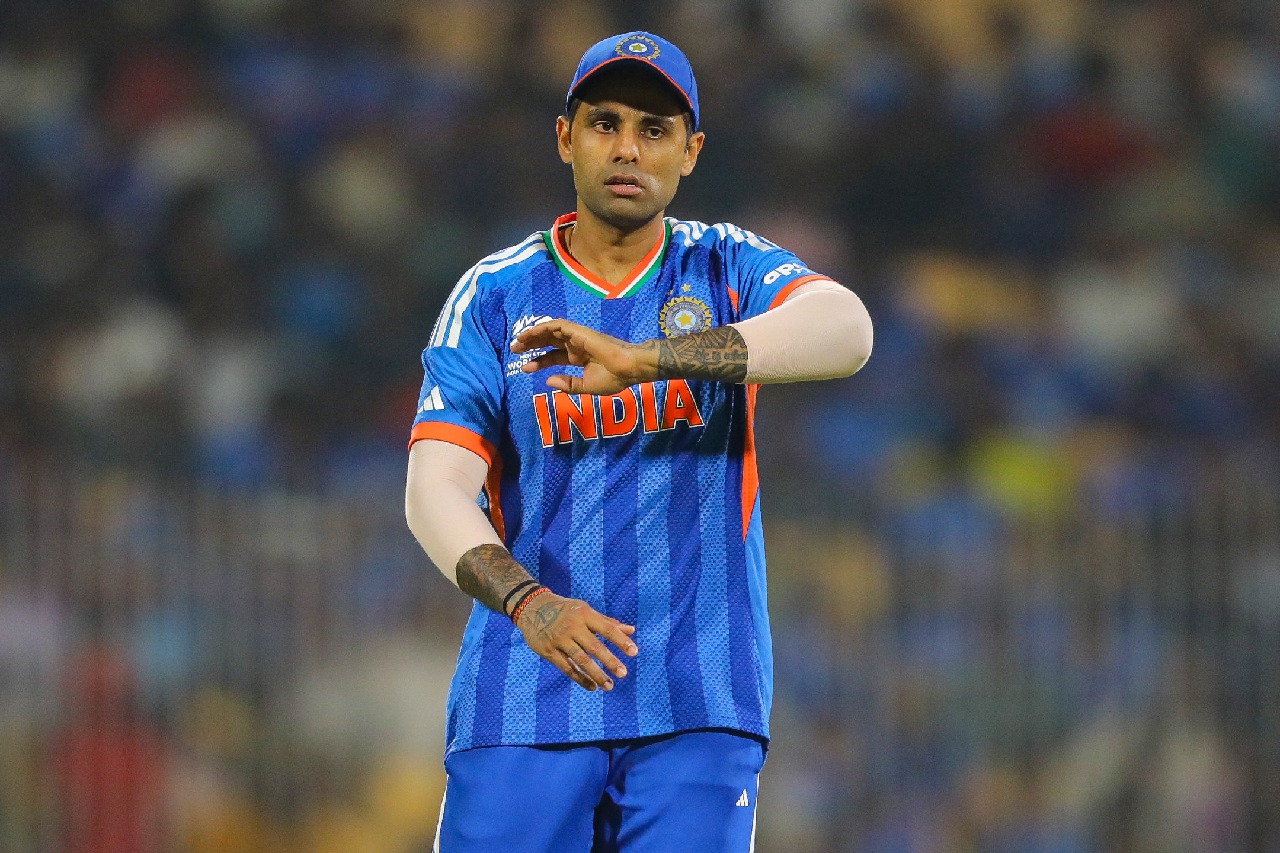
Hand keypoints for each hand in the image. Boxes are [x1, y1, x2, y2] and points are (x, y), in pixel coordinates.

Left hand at [513, 319, 657, 394]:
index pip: (553, 357)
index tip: (525, 368)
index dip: (538, 362)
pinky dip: (542, 327)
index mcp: (578, 357)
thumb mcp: (586, 387)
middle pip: (548, 341)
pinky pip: (557, 325)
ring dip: (533, 334)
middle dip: (531, 345)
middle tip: (514, 349)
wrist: (628, 369)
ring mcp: (576, 337)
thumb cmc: (612, 378)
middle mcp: (575, 345)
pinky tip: (530, 333)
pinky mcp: (577, 331)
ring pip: (550, 331)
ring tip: (518, 341)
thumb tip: (548, 381)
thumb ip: (568, 384)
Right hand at [516, 591, 637, 690]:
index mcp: (584, 614)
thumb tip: (632, 630)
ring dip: (596, 674)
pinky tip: (592, 687)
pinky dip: (580, 679)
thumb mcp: (585, 611)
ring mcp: (559, 639)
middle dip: (609, 661)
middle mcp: (572, 627)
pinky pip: (567, 668)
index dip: (620, 641)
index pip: (606, 629)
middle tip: (623, 674)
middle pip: (594, 646)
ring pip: (581, 660)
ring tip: (609, 686)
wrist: (532, 607)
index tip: (634, 652)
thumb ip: (608, 622)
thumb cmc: (566, 610)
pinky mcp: (548, 651)